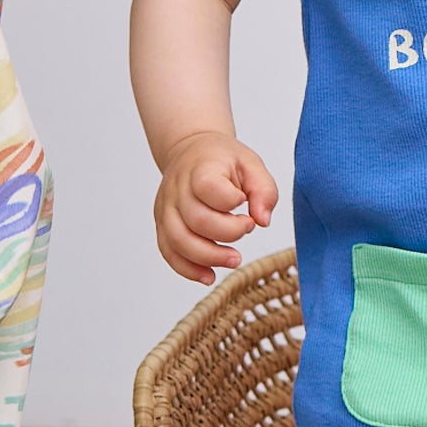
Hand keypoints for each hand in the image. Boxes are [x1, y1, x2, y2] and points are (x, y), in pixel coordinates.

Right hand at [154, 133, 277, 284]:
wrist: (190, 152)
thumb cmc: (222, 160)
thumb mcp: (251, 164)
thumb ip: (263, 190)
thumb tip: (263, 220)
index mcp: (200, 168)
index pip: (209, 188)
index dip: (231, 201)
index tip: (245, 203)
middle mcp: (178, 189)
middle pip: (196, 220)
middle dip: (227, 234)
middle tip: (247, 229)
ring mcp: (166, 208)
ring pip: (178, 241)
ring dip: (208, 257)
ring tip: (234, 259)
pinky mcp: (162, 224)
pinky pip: (169, 252)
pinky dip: (188, 269)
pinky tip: (208, 275)